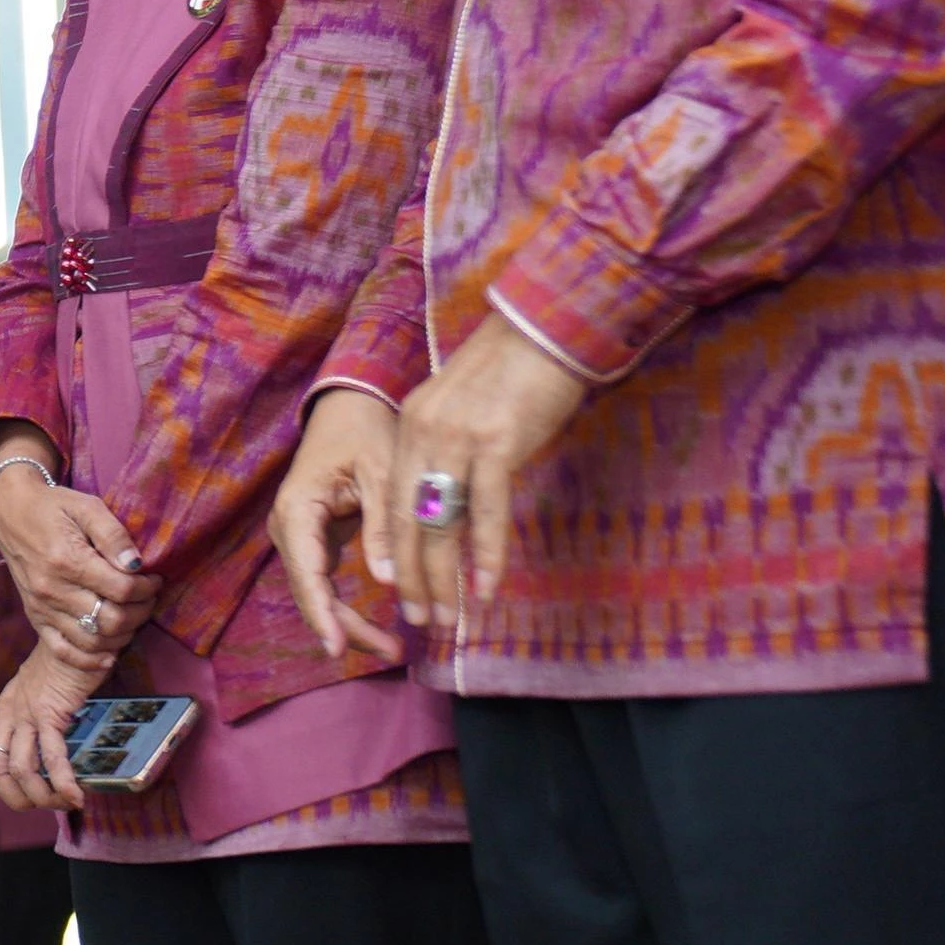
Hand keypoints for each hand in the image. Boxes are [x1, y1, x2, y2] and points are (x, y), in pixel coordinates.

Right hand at [0, 429, 158, 661]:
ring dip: (122, 634)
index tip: (154, 578)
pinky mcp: (36, 617)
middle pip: (111, 620)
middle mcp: (53, 590)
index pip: (121, 589)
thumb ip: (113, 534)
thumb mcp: (86, 507)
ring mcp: (42, 608)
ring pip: (93, 640)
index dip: (147, 588)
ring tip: (132, 616)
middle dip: (140, 612)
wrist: (10, 514)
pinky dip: (90, 659)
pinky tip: (109, 654)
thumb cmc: (53, 507)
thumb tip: (136, 564)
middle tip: (148, 597)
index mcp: (67, 560)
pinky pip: (64, 651)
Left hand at [0, 646, 96, 817]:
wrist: (77, 630)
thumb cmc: (67, 661)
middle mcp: (9, 712)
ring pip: (21, 769)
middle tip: (39, 806)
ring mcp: (26, 712)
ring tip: (62, 804)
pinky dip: (62, 782)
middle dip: (14, 796)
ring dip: (41, 796)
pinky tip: (74, 796)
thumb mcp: (41, 688)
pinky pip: (52, 756)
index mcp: (4, 707)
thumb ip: (36, 713)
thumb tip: (48, 746)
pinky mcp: (50, 711)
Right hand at [274, 389, 409, 663]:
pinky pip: (326, 582)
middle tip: (392, 652)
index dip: (322, 612)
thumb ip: (384, 525)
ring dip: (349, 622)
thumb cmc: (365, 430)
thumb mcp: (383, 472)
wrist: (350, 407)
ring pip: (318, 592)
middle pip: (311, 592)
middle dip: (346, 627)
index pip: (307, 572)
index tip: (336, 646)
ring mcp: (299, 537)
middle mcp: (290, 528)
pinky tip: (375, 630)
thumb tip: (390, 580)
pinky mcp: (314, 540)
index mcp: (298, 510)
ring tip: (392, 649)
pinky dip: (348, 607)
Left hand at [379, 316, 590, 631]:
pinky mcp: (496, 443)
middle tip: (420, 621)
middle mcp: (423, 434)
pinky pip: (485, 512)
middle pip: (407, 521)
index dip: (396, 552)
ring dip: (444, 579)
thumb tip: (453, 494)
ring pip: (439, 525)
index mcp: (412, 427)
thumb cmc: (518, 369)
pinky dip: (485, 555)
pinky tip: (485, 588)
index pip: (393, 502)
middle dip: (412, 578)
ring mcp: (456, 439)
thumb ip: (450, 448)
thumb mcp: (466, 408)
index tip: (401, 591)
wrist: (551, 323)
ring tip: (449, 619)